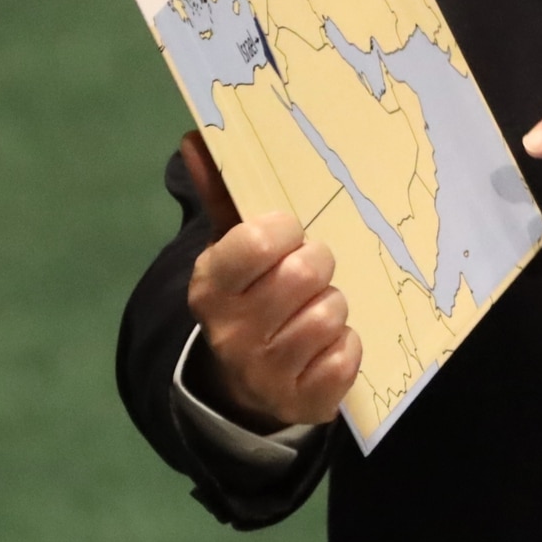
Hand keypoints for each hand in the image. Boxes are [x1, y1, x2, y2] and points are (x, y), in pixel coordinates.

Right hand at [179, 132, 361, 429]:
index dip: (285, 230)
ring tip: (314, 308)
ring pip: (331, 313)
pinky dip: (345, 346)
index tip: (286, 235)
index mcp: (210, 285)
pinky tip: (325, 345)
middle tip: (309, 271)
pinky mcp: (301, 402)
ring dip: (333, 306)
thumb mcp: (231, 249)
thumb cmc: (249, 295)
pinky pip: (347, 356)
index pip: (258, 240)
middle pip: (307, 273)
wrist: (243, 383)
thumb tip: (194, 138)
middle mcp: (231, 332)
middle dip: (318, 265)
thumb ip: (220, 195)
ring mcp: (265, 372)